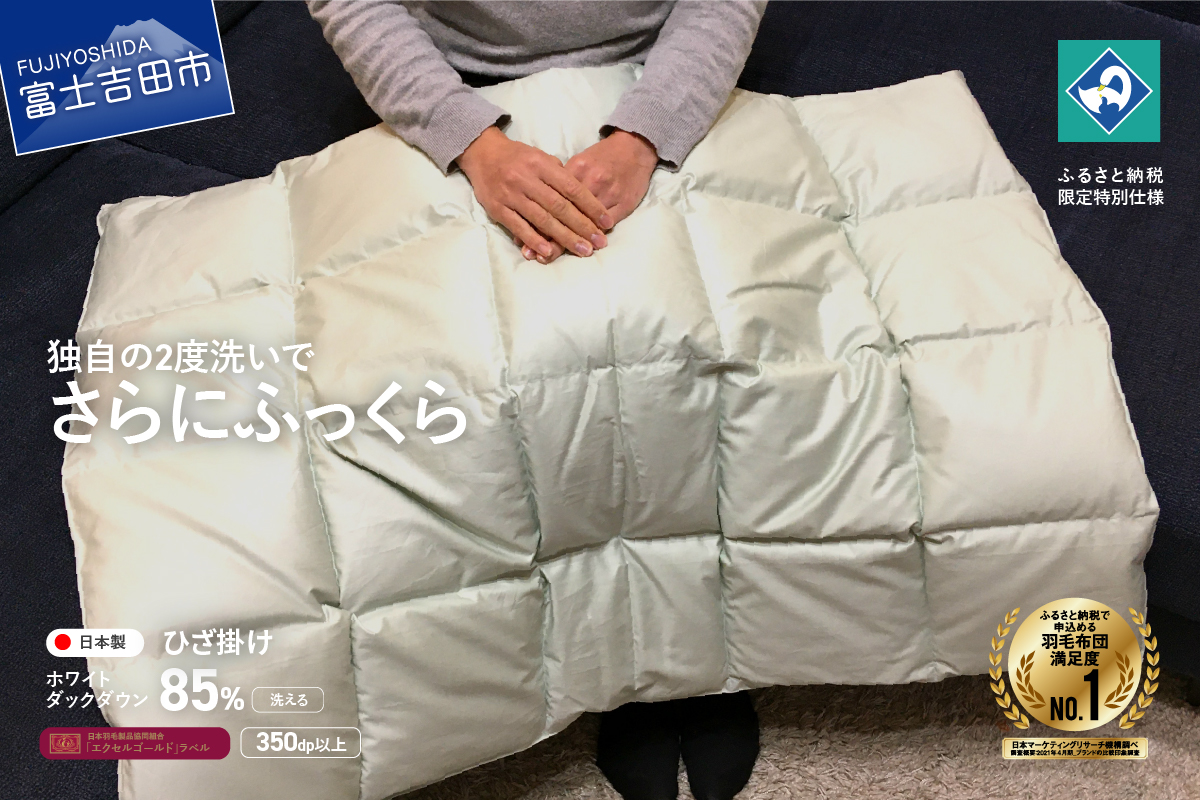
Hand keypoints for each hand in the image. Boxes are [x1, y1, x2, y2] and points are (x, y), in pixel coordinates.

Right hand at [457, 126, 612, 260]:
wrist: (482, 153)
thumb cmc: (517, 157)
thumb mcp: (540, 156)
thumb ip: (559, 174)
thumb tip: (582, 196)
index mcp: (541, 165)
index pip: (572, 188)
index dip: (592, 206)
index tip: (607, 222)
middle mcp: (527, 179)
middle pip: (560, 207)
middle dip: (582, 226)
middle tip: (599, 242)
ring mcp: (511, 195)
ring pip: (542, 219)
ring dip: (564, 237)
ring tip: (582, 250)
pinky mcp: (498, 208)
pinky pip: (518, 227)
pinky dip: (534, 240)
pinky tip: (548, 251)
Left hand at [522, 130, 657, 262]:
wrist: (635, 148)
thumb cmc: (604, 157)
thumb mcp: (580, 162)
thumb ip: (560, 179)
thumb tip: (536, 200)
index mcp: (576, 168)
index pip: (551, 197)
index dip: (535, 217)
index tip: (522, 237)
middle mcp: (590, 181)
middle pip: (563, 212)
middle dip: (545, 235)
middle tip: (531, 254)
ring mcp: (608, 193)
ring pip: (582, 222)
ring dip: (565, 242)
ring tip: (549, 257)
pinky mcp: (623, 203)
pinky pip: (604, 225)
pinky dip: (591, 237)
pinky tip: (583, 248)